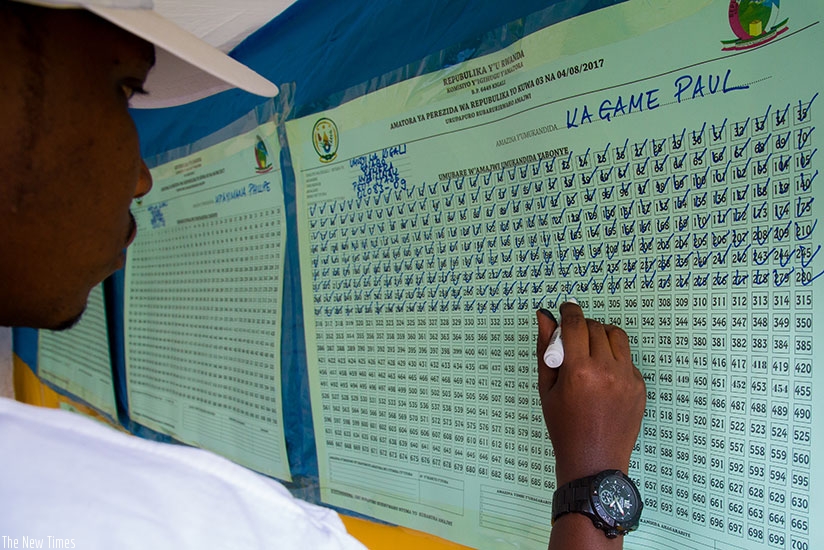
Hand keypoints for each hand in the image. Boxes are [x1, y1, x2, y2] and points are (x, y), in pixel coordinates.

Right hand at [536, 302, 645, 486]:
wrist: (593, 461)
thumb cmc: (564, 428)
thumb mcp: (546, 389)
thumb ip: (545, 349)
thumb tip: (543, 317)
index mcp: (579, 371)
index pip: (576, 323)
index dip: (569, 311)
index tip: (566, 308)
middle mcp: (606, 371)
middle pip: (596, 327)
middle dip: (583, 327)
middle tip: (573, 339)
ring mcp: (627, 379)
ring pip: (617, 336)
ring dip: (602, 336)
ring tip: (591, 351)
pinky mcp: (639, 387)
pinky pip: (627, 359)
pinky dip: (614, 358)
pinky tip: (602, 377)